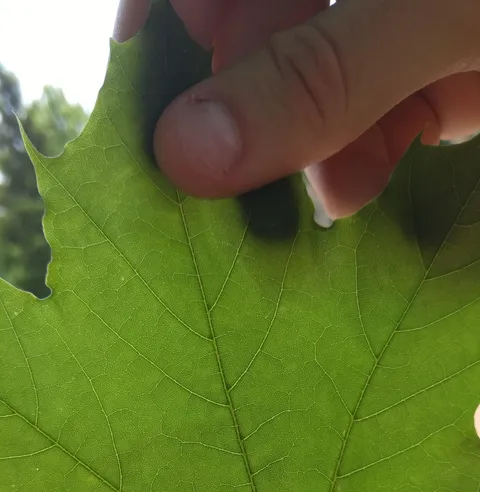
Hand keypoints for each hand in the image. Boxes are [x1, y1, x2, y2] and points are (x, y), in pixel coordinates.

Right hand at [115, 0, 479, 217]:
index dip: (162, 28)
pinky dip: (356, 167)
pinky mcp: (432, 80)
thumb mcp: (431, 17)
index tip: (136, 107)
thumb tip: (186, 150)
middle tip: (211, 189)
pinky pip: (371, 124)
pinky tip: (349, 196)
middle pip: (257, 42)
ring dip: (298, 157)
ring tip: (294, 204)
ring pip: (312, 94)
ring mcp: (392, 34)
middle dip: (238, 116)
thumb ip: (319, 75)